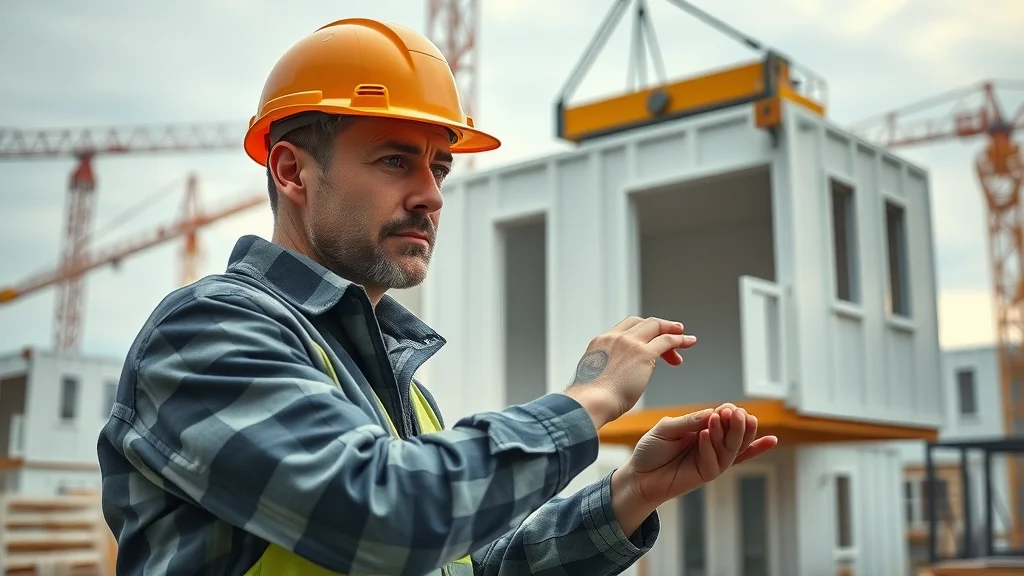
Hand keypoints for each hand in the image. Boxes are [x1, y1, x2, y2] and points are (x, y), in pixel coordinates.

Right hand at [561, 316, 696, 427]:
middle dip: (658, 328)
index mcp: (599, 343)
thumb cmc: (589, 401)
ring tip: (684, 337)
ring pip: (655, 326)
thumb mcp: (594, 381)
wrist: (590, 402)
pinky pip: (667, 340)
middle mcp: (614, 338)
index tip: (648, 340)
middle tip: (671, 334)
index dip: (639, 331)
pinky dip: (680, 340)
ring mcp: (629, 343)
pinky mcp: (644, 353)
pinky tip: (689, 342)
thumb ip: (603, 376)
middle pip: (641, 323)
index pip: (623, 328)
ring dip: (671, 331)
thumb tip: (606, 386)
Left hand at [610, 403, 777, 534]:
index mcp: (704, 430)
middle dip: (740, 424)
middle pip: (735, 436)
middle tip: (738, 413)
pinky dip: (711, 449)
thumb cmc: (651, 449)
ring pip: (730, 449)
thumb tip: (713, 412)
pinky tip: (705, 435)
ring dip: (729, 433)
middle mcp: (711, 445)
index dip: (730, 413)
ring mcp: (709, 460)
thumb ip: (689, 422)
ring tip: (724, 418)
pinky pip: (715, 463)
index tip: (730, 408)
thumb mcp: (666, 429)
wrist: (639, 475)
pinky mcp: (704, 474)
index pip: (725, 420)